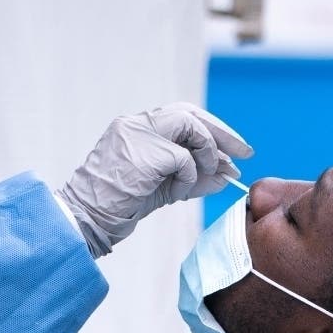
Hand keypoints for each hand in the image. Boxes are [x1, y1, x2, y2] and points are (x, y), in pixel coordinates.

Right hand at [56, 102, 253, 257]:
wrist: (88, 217)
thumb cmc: (120, 205)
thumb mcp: (164, 188)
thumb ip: (194, 177)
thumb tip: (227, 173)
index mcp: (137, 127)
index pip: (183, 116)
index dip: (212, 130)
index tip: (234, 148)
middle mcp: (136, 123)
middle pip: (191, 114)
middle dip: (223, 134)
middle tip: (244, 154)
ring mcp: (139, 133)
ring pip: (191, 127)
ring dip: (206, 153)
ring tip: (204, 176)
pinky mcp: (145, 150)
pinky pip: (184, 158)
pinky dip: (189, 176)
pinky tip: (178, 192)